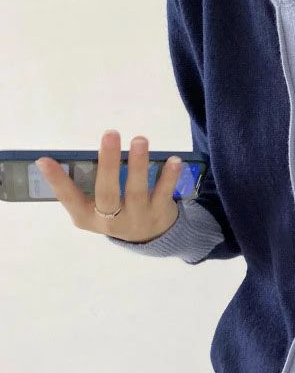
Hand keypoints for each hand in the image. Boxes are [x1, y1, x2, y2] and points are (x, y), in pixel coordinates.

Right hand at [35, 129, 182, 242]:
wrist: (150, 238)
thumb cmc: (115, 212)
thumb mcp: (95, 207)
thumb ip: (85, 185)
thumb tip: (65, 155)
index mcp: (87, 217)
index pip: (69, 198)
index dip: (57, 181)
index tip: (43, 160)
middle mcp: (111, 221)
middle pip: (107, 192)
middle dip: (108, 164)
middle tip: (110, 135)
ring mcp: (137, 218)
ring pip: (136, 191)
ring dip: (139, 164)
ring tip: (139, 140)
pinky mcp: (160, 214)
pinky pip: (164, 193)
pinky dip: (169, 176)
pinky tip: (173, 160)